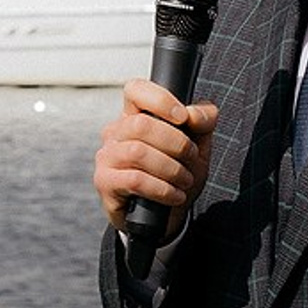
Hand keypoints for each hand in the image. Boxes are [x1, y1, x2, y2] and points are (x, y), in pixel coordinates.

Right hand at [95, 81, 218, 231]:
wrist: (163, 217)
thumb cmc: (176, 174)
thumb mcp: (198, 145)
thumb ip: (202, 121)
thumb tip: (193, 114)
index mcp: (135, 115)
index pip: (136, 89)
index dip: (160, 99)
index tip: (183, 118)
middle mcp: (116, 132)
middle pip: (141, 124)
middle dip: (176, 143)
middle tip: (192, 158)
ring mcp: (107, 157)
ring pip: (138, 152)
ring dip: (171, 168)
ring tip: (185, 180)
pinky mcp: (105, 182)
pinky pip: (134, 180)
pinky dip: (162, 189)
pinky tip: (175, 195)